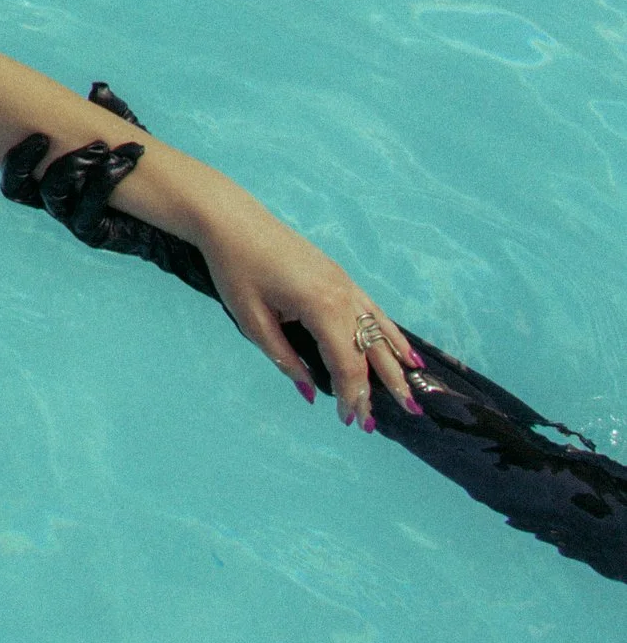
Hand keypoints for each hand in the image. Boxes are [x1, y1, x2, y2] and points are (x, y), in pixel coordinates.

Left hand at [197, 206, 421, 429]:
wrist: (232, 219)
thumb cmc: (235, 268)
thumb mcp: (251, 320)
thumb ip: (283, 358)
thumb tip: (311, 392)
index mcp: (320, 306)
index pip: (346, 363)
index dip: (350, 395)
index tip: (350, 421)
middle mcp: (342, 294)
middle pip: (368, 351)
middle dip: (377, 389)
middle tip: (380, 422)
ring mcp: (345, 282)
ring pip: (379, 331)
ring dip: (393, 366)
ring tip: (410, 396)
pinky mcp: (339, 276)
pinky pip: (374, 310)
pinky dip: (391, 334)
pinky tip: (405, 353)